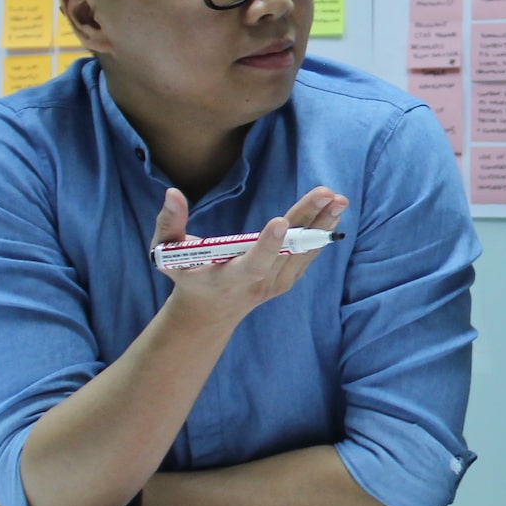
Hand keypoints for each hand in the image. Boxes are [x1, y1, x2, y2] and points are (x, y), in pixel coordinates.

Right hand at [151, 185, 346, 330]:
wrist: (208, 312)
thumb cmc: (185, 275)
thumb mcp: (167, 253)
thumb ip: (168, 224)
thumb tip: (172, 193)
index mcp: (227, 277)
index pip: (251, 264)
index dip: (267, 245)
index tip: (280, 221)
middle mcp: (256, 284)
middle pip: (287, 252)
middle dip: (307, 222)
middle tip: (327, 195)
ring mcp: (275, 284)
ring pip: (303, 252)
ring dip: (322, 224)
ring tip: (338, 199)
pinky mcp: (286, 281)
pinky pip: (307, 256)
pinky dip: (321, 233)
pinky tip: (333, 211)